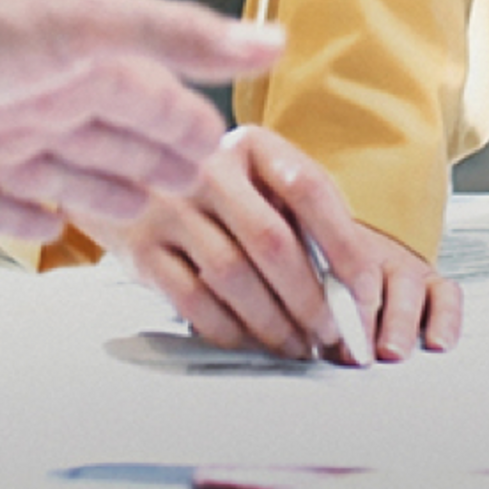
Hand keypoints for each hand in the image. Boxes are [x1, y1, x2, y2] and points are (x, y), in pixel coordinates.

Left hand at [0, 0, 279, 243]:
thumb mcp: (88, 23)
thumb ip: (177, 35)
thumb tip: (271, 41)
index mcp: (76, 57)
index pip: (149, 96)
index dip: (186, 123)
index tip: (221, 145)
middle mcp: (37, 98)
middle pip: (111, 138)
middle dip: (153, 157)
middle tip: (193, 183)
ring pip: (64, 175)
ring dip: (103, 191)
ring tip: (138, 211)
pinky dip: (25, 220)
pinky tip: (47, 230)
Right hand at [121, 126, 459, 361]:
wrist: (121, 178)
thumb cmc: (219, 192)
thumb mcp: (261, 182)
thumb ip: (305, 218)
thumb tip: (356, 292)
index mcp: (251, 143)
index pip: (311, 189)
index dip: (347, 246)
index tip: (367, 293)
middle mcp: (206, 166)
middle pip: (272, 240)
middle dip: (310, 298)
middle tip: (331, 333)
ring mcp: (167, 205)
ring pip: (232, 276)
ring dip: (273, 322)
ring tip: (295, 345)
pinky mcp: (140, 247)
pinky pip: (193, 300)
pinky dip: (229, 330)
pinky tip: (250, 342)